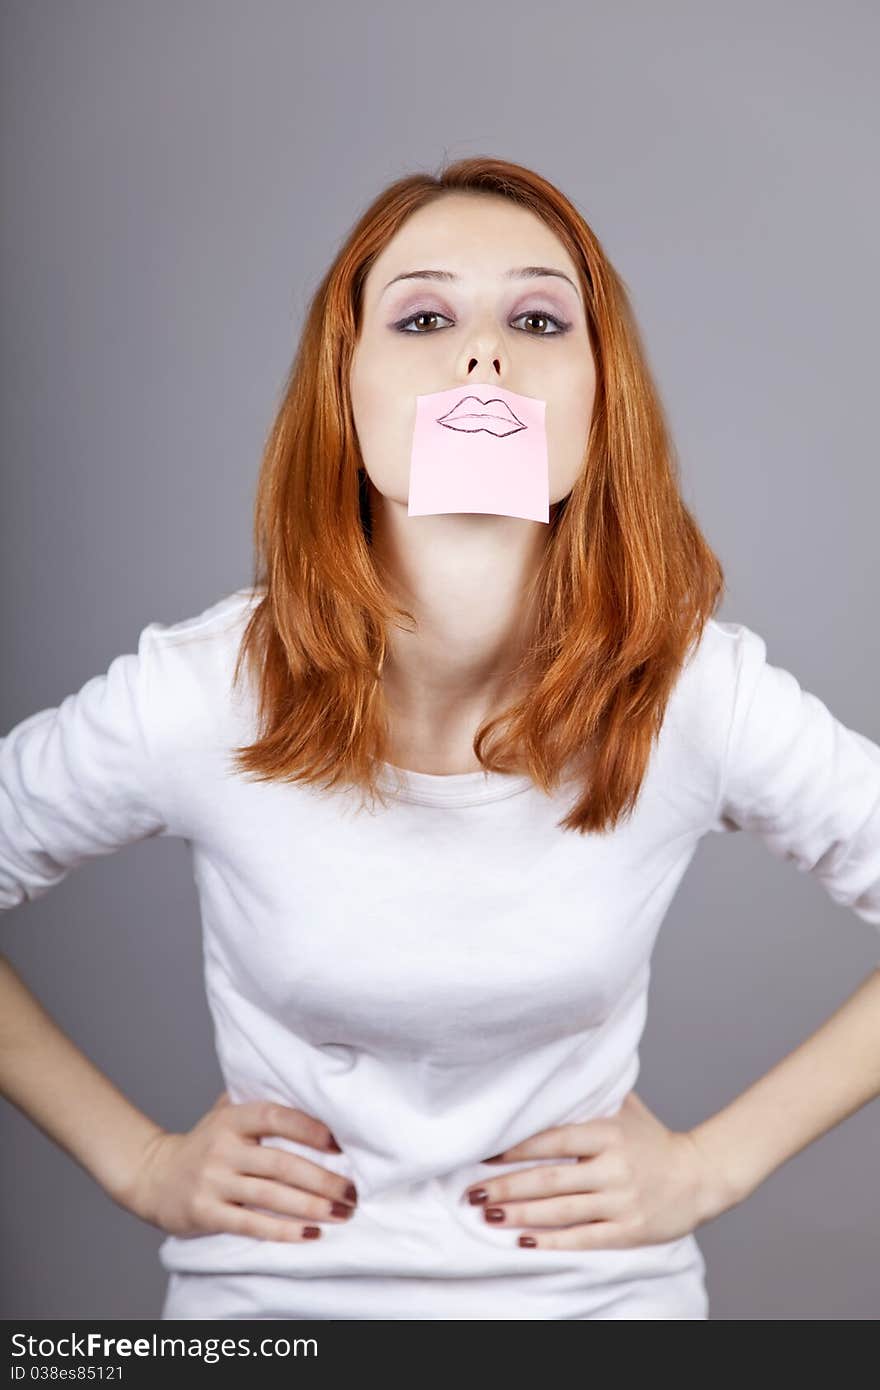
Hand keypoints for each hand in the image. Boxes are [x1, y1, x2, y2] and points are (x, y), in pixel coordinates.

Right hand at [120, 1091, 357, 1242]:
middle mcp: (222, 1148)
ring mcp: (213, 1182)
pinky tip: (310, 1234)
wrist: (152, 1177)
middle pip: (281, 1163)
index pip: (275, 1116)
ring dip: (311, 1206)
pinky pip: (251, 1223)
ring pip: (271, 1195)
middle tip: (352, 1190)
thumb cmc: (204, 1144)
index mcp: (231, 1118)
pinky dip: (283, 1231)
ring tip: (342, 1212)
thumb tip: (307, 1083)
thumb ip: (255, 1098)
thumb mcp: (222, 1113)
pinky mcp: (206, 1213)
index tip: (339, 1143)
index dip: (308, 1128)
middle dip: (322, 1179)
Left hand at [464, 1090, 728, 1249]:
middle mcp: (613, 1167)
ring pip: (561, 1210)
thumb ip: (592, 1093)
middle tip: (472, 1192)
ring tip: (488, 1214)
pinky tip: (524, 1241)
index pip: (554, 1140)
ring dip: (521, 1214)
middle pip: (551, 1179)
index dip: (517, 1148)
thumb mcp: (626, 1108)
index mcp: (609, 1133)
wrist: (700, 1176)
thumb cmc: (653, 1139)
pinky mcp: (628, 1230)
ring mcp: (621, 1201)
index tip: (485, 1154)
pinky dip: (551, 1241)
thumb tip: (552, 1068)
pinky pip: (583, 1237)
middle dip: (507, 1186)